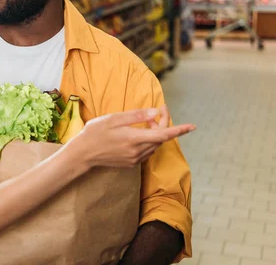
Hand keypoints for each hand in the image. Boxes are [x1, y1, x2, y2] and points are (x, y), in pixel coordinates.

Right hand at [67, 107, 194, 168]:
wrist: (82, 154)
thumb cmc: (95, 133)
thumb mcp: (113, 119)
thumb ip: (136, 116)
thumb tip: (156, 112)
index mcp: (134, 139)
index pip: (163, 134)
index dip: (179, 130)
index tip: (193, 126)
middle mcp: (137, 151)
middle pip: (160, 139)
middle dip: (163, 124)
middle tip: (159, 110)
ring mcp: (134, 159)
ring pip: (154, 145)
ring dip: (156, 133)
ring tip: (147, 121)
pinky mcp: (130, 164)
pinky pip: (146, 151)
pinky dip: (149, 141)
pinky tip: (140, 133)